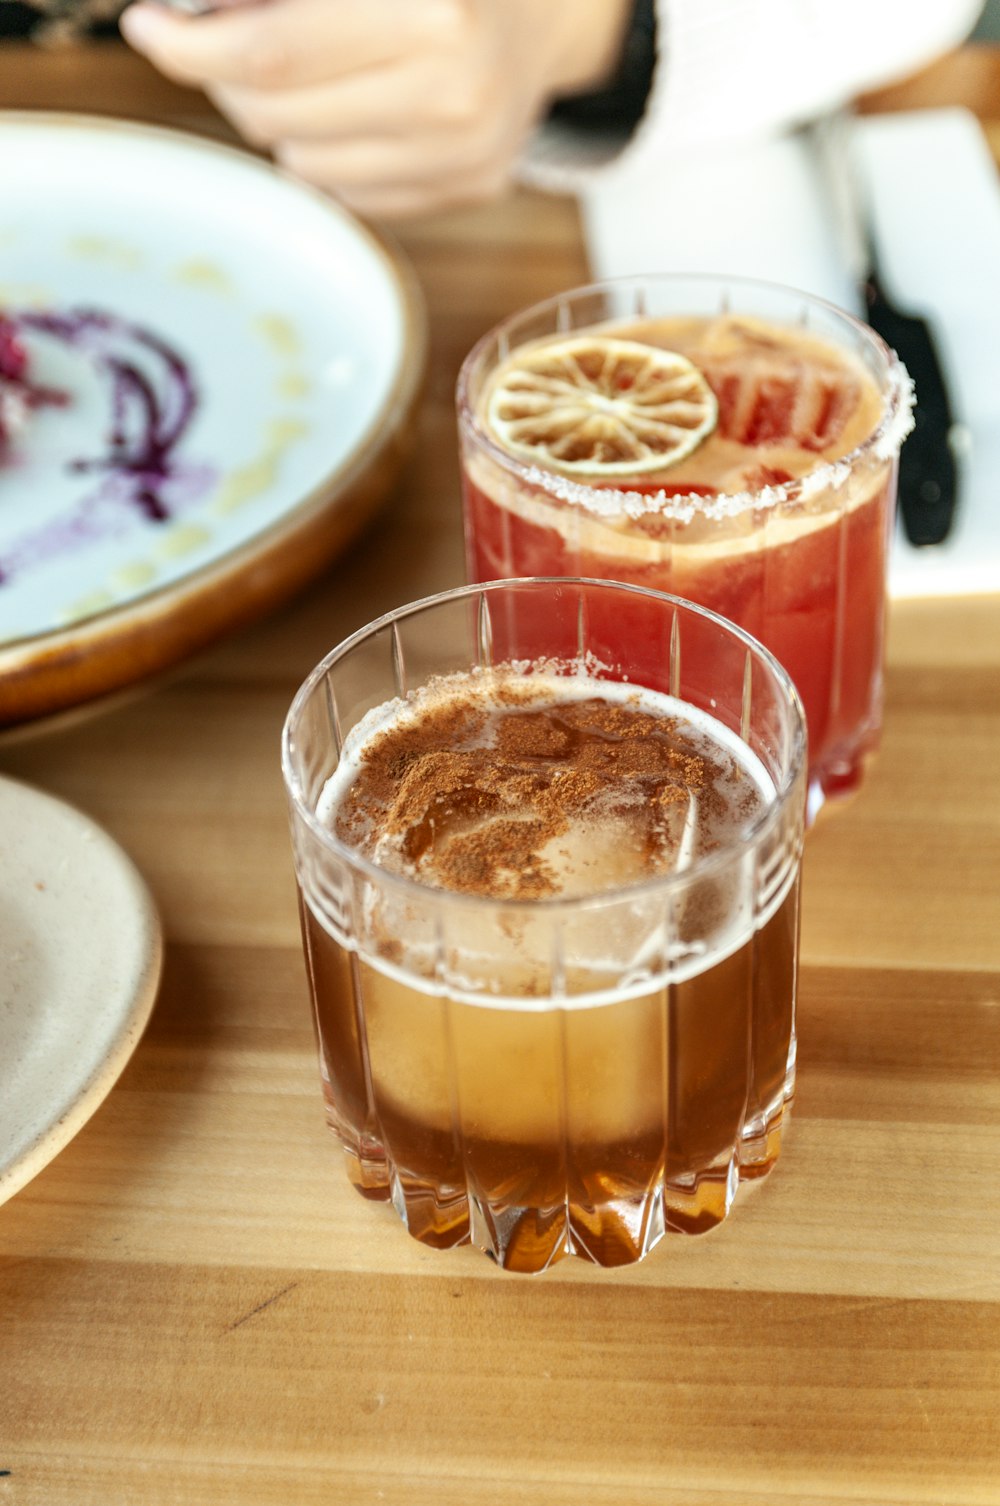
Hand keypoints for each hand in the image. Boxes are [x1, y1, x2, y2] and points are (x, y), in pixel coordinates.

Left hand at [121, 0, 632, 217]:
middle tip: (223, 43)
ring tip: (310, 75)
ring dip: (281, 119)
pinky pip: (351, 193)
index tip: (148, 28)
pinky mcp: (472, 187)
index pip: (270, 53)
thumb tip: (190, 24)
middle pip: (277, 114)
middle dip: (228, 78)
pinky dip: (332, 153)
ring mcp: (468, 152)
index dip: (191, 46)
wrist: (544, 13)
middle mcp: (455, 91)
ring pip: (304, 163)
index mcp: (433, 12)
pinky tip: (357, 110)